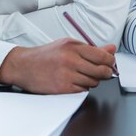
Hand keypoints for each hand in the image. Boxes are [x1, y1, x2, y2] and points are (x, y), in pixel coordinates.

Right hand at [0, 38, 116, 93]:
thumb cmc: (46, 55)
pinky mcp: (62, 88)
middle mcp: (70, 60)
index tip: (111, 63)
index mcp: (73, 46)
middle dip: (106, 73)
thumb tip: (112, 49)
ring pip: (93, 82)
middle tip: (104, 72)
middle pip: (101, 71)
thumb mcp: (67, 45)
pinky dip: (82, 88)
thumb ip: (91, 49)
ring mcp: (66, 75)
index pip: (102, 55)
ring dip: (92, 81)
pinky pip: (83, 90)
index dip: (110, 61)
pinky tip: (74, 82)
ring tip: (82, 75)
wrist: (23, 66)